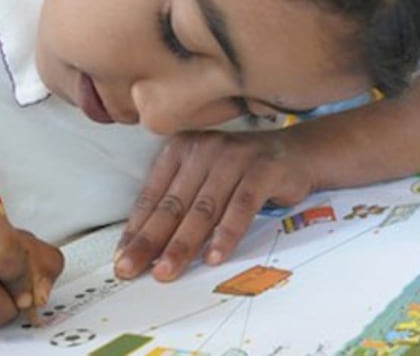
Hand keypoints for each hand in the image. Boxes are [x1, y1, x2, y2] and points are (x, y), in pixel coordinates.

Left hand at [114, 129, 313, 281]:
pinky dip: (227, 234)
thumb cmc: (243, 173)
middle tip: (131, 270)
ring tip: (167, 270)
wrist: (297, 153)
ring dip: (183, 244)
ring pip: (203, 209)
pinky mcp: (263, 170)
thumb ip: (181, 205)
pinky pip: (241, 207)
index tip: (121, 258)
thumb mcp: (205, 180)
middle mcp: (205, 149)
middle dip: (150, 242)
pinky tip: (214, 256)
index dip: (136, 230)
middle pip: (173, 204)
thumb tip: (148, 249)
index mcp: (182, 149)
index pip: (153, 196)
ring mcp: (235, 157)